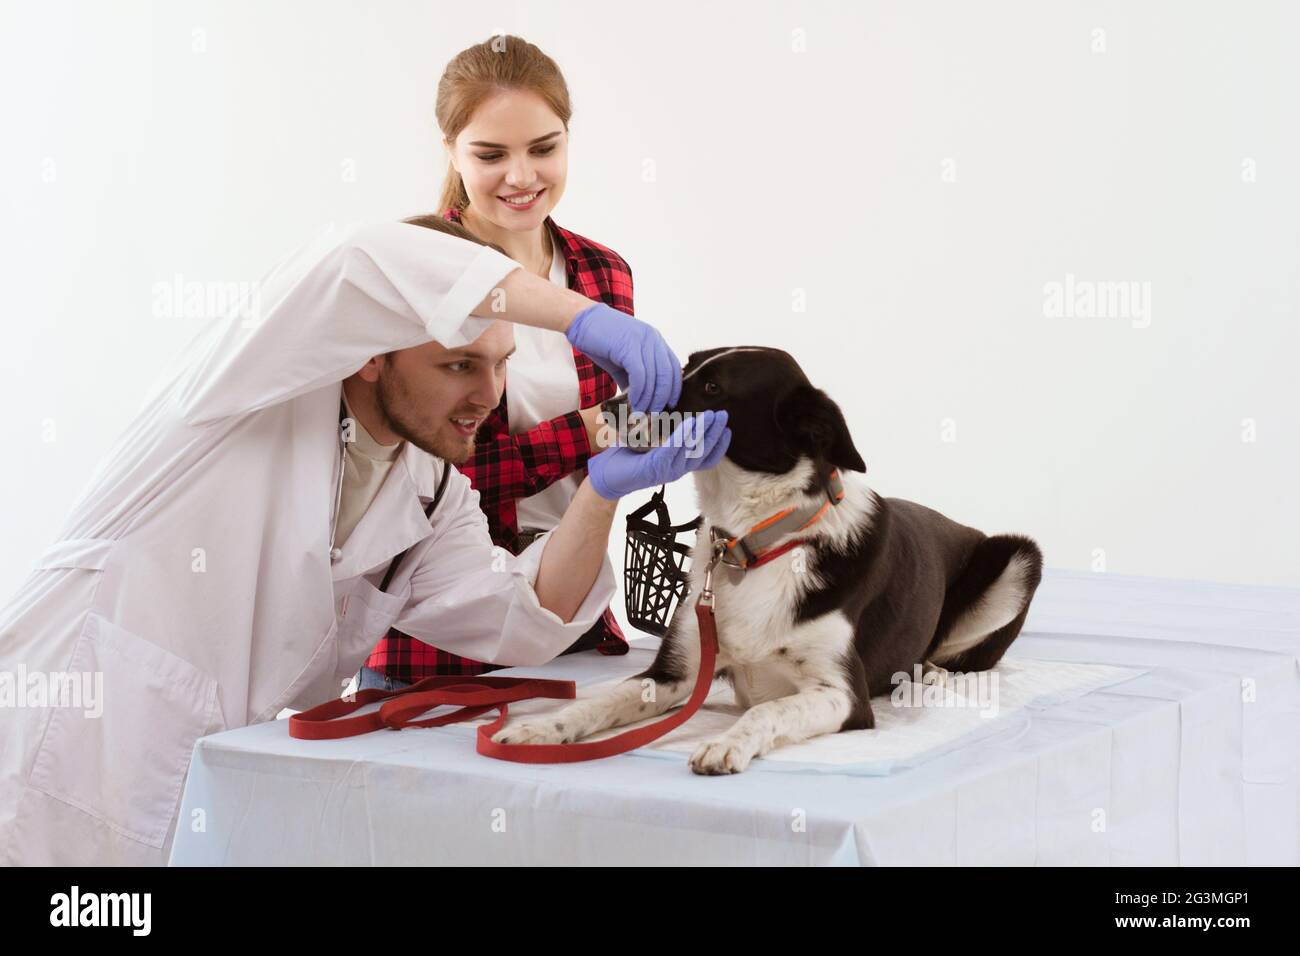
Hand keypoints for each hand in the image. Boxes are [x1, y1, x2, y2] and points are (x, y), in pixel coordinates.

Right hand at [566, 303, 681, 412]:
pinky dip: (638, 392)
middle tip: (652, 414)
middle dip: (661, 399)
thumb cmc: (601, 340)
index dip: (674, 389)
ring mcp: (642, 342)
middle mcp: (653, 340)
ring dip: (647, 400)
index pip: (674, 368)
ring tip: (640, 412)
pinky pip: (640, 375)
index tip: (668, 405)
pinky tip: (633, 401)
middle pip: (667, 376)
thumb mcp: (622, 362)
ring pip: (654, 378)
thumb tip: (639, 400)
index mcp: (655, 341)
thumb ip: (633, 378)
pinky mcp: (629, 347)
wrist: (581, 321)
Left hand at [586, 410, 730, 500]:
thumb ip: (667, 433)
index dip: (719, 446)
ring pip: (691, 450)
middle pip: (703, 452)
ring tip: (711, 415)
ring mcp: (666, 470)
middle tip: (723, 415)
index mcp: (678, 464)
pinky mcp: (654, 467)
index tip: (727, 430)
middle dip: (715, 433)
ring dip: (703, 431)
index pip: (706, 459)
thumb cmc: (630, 456)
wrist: (608, 473)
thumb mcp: (653, 443)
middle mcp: (676, 470)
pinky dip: (683, 436)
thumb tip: (678, 411)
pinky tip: (690, 422)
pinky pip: (673, 449)